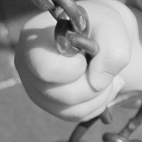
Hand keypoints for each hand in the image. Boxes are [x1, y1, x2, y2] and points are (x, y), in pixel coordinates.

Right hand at [15, 0, 136, 121]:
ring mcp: (36, 87)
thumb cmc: (102, 25)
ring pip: (69, 110)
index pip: (46, 68)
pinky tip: (103, 86)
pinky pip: (75, 115)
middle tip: (105, 67)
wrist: (101, 34)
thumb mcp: (113, 26)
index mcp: (35, 38)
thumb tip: (98, 82)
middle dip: (93, 85)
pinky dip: (97, 104)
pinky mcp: (49, 102)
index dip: (74, 68)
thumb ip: (113, 49)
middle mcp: (27, 65)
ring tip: (109, 76)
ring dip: (99, 96)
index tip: (88, 53)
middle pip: (60, 94)